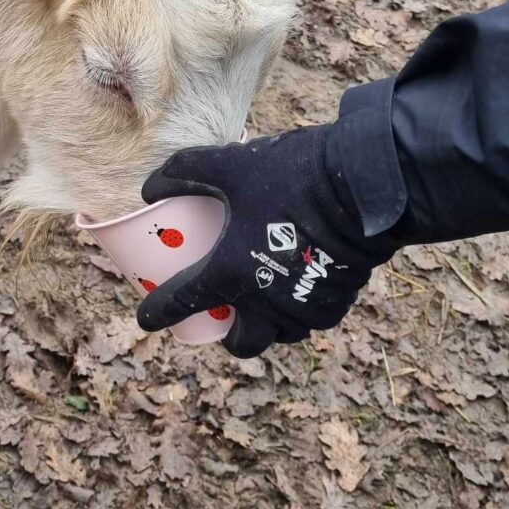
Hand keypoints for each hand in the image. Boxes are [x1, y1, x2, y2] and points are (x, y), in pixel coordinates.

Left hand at [136, 126, 395, 357]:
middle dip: (228, 336)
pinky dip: (298, 309)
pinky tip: (297, 285)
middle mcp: (265, 303)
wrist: (362, 186)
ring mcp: (304, 307)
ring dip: (266, 323)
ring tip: (262, 297)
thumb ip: (184, 172)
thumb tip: (150, 187)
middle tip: (224, 315)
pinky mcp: (337, 301)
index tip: (146, 319)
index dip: (157, 312)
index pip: (182, 303)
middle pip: (243, 343)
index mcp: (230, 273)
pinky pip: (311, 319)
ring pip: (280, 334)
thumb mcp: (228, 165)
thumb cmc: (289, 176)